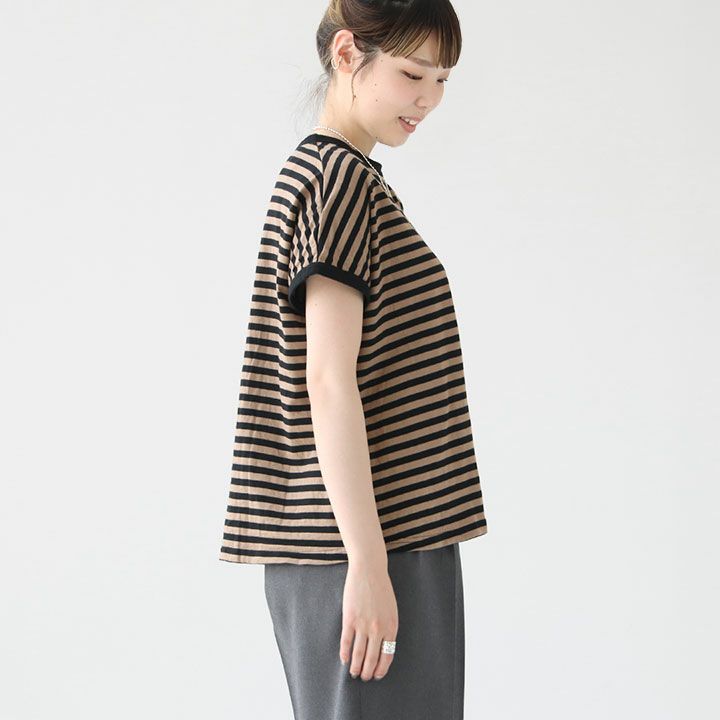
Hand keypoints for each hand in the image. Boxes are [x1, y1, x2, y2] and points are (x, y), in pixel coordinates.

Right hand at [340, 560, 398, 680]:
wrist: (369, 570)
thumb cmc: (381, 589)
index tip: (377, 675)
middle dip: (368, 672)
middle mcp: (378, 629)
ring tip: (353, 673)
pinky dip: (344, 654)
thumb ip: (388, 627)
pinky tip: (343, 660)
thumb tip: (382, 646)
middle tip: (364, 678)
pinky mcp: (350, 619)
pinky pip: (346, 642)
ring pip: (358, 654)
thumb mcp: (391, 609)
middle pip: (372, 659)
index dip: (381, 669)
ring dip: (355, 667)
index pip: (387, 656)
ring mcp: (363, 625)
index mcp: (391, 627)